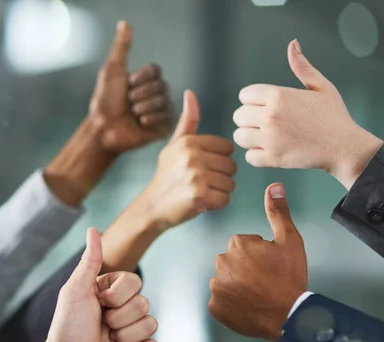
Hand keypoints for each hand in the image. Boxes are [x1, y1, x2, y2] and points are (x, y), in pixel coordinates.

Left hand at [45, 228, 158, 341]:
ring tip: (108, 341)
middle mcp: (125, 309)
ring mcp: (133, 331)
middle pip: (144, 302)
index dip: (117, 295)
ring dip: (125, 335)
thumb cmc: (66, 327)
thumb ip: (90, 261)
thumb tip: (92, 229)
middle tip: (101, 326)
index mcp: (113, 292)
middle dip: (119, 318)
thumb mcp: (76, 290)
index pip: (135, 282)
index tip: (98, 304)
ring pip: (150, 324)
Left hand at [89, 21, 172, 152]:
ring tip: (132, 114)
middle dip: (140, 94)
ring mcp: (161, 110)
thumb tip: (124, 23)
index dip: (141, 78)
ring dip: (143, 107)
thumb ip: (121, 48)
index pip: (155, 70)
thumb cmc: (105, 101)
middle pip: (161, 85)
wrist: (104, 128)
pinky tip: (140, 123)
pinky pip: (166, 117)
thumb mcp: (112, 71)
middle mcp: (157, 94)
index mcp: (147, 80)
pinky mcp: (164, 126)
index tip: (128, 85)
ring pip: (163, 101)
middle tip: (128, 103)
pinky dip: (150, 118)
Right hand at [134, 90, 236, 229]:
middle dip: (220, 178)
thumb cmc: (167, 177)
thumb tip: (190, 93)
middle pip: (231, 167)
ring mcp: (195, 176)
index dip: (218, 161)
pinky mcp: (199, 195)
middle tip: (200, 183)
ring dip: (219, 192)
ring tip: (200, 192)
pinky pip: (225, 199)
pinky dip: (216, 205)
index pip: (227, 149)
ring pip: (230, 184)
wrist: (151, 207)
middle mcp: (192, 156)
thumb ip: (188, 122)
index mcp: (189, 142)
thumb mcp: (174, 146)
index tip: (202, 168)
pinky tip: (201, 203)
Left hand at [208, 183, 307, 341]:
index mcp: (237, 244)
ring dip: (237, 285)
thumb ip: (278, 212)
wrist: (289, 315)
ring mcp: (216, 286)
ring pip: (226, 280)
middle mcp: (221, 262)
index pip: (244, 245)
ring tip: (257, 295)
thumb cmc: (290, 277)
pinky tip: (247, 306)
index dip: (259, 255)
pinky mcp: (215, 307)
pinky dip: (231, 304)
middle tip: (265, 281)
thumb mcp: (290, 240)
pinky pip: (220, 301)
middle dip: (245, 269)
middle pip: (232, 262)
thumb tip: (274, 186)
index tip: (270, 266)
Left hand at [233, 39, 382, 189]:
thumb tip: (293, 43)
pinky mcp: (273, 158)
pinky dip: (256, 156)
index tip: (264, 107)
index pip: (244, 95)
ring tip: (264, 138)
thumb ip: (302, 67)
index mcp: (279, 95)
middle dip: (248, 119)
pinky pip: (249, 157)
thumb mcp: (321, 86)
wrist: (345, 147)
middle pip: (238, 115)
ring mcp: (270, 138)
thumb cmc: (334, 116)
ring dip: (249, 138)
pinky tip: (270, 151)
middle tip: (264, 124)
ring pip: (239, 136)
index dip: (252, 101)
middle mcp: (271, 115)